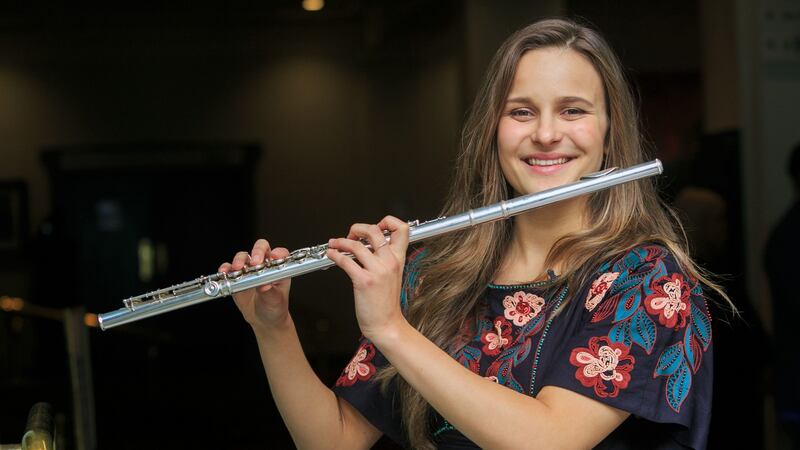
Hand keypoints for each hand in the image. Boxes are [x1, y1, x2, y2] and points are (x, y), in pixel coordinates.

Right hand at [218, 239, 291, 332]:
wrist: (263, 320)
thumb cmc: (275, 307)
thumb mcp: (275, 300)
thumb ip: (270, 292)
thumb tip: (264, 286)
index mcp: (278, 268)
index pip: (280, 254)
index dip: (278, 253)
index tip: (274, 257)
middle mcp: (264, 265)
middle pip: (261, 248)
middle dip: (257, 251)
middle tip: (254, 262)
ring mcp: (250, 270)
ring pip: (244, 257)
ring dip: (239, 260)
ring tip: (237, 268)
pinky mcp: (237, 277)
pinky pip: (230, 269)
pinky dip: (226, 269)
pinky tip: (224, 273)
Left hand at [326, 216, 409, 341]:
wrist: (386, 324)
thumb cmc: (386, 302)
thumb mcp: (393, 275)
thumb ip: (385, 258)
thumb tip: (368, 245)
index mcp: (399, 258)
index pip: (402, 228)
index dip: (387, 221)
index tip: (375, 226)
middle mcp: (390, 262)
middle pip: (374, 230)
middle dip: (358, 228)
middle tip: (350, 234)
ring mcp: (377, 271)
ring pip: (357, 245)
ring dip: (341, 241)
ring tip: (334, 244)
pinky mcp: (364, 281)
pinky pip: (346, 261)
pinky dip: (335, 255)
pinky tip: (331, 255)